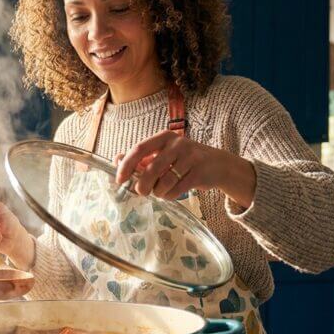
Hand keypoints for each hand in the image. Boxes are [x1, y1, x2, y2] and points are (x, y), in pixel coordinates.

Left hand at [115, 130, 256, 206]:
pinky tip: (171, 193)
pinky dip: (170, 195)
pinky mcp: (199, 172)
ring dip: (158, 192)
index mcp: (164, 137)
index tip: (120, 179)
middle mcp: (178, 144)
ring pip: (164, 182)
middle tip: (141, 192)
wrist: (216, 164)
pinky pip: (177, 189)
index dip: (126, 165)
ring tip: (160, 191)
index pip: (139, 149)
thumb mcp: (164, 154)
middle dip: (142, 185)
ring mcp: (190, 157)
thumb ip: (143, 158)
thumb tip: (117, 160)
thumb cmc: (184, 160)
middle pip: (152, 169)